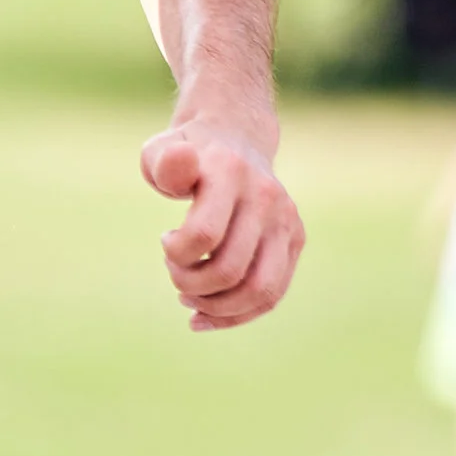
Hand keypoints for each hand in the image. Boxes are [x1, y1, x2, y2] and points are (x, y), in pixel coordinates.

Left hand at [139, 113, 303, 330]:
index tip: (165, 240)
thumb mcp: (161, 150)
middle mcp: (266, 196)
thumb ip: (163, 161)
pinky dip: (237, 315)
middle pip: (230, 269)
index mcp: (230, 172)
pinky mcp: (295, 240)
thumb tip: (181, 160)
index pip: (204, 234)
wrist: (235, 140)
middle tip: (174, 271)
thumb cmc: (186, 153)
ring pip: (260, 291)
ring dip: (216, 308)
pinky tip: (202, 316)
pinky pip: (272, 294)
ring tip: (188, 297)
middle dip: (190, 284)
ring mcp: (286, 220)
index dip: (175, 253)